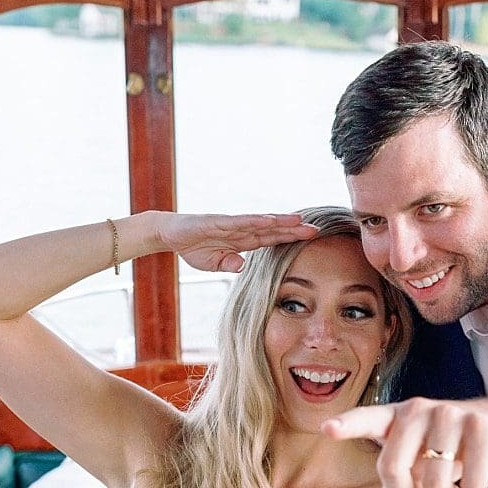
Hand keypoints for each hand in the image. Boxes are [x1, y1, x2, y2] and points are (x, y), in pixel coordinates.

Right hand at [151, 211, 321, 272]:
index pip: (272, 240)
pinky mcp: (220, 222)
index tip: (310, 239)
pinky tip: (272, 220)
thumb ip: (229, 264)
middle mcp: (242, 230)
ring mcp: (232, 225)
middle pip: (273, 230)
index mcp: (243, 242)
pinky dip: (257, 221)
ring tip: (300, 222)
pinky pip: (242, 222)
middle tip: (317, 230)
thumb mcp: (213, 263)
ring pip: (262, 223)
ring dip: (281, 222)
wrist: (170, 234)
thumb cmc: (193, 247)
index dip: (290, 239)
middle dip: (293, 231)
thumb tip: (242, 266)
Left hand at [322, 395, 487, 487]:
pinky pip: (471, 481)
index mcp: (395, 417)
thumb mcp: (418, 467)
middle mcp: (418, 410)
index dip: (347, 425)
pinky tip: (475, 479)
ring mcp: (449, 414)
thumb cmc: (448, 448)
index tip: (327, 429)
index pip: (366, 419)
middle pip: (393, 468)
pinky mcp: (480, 426)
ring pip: (434, 480)